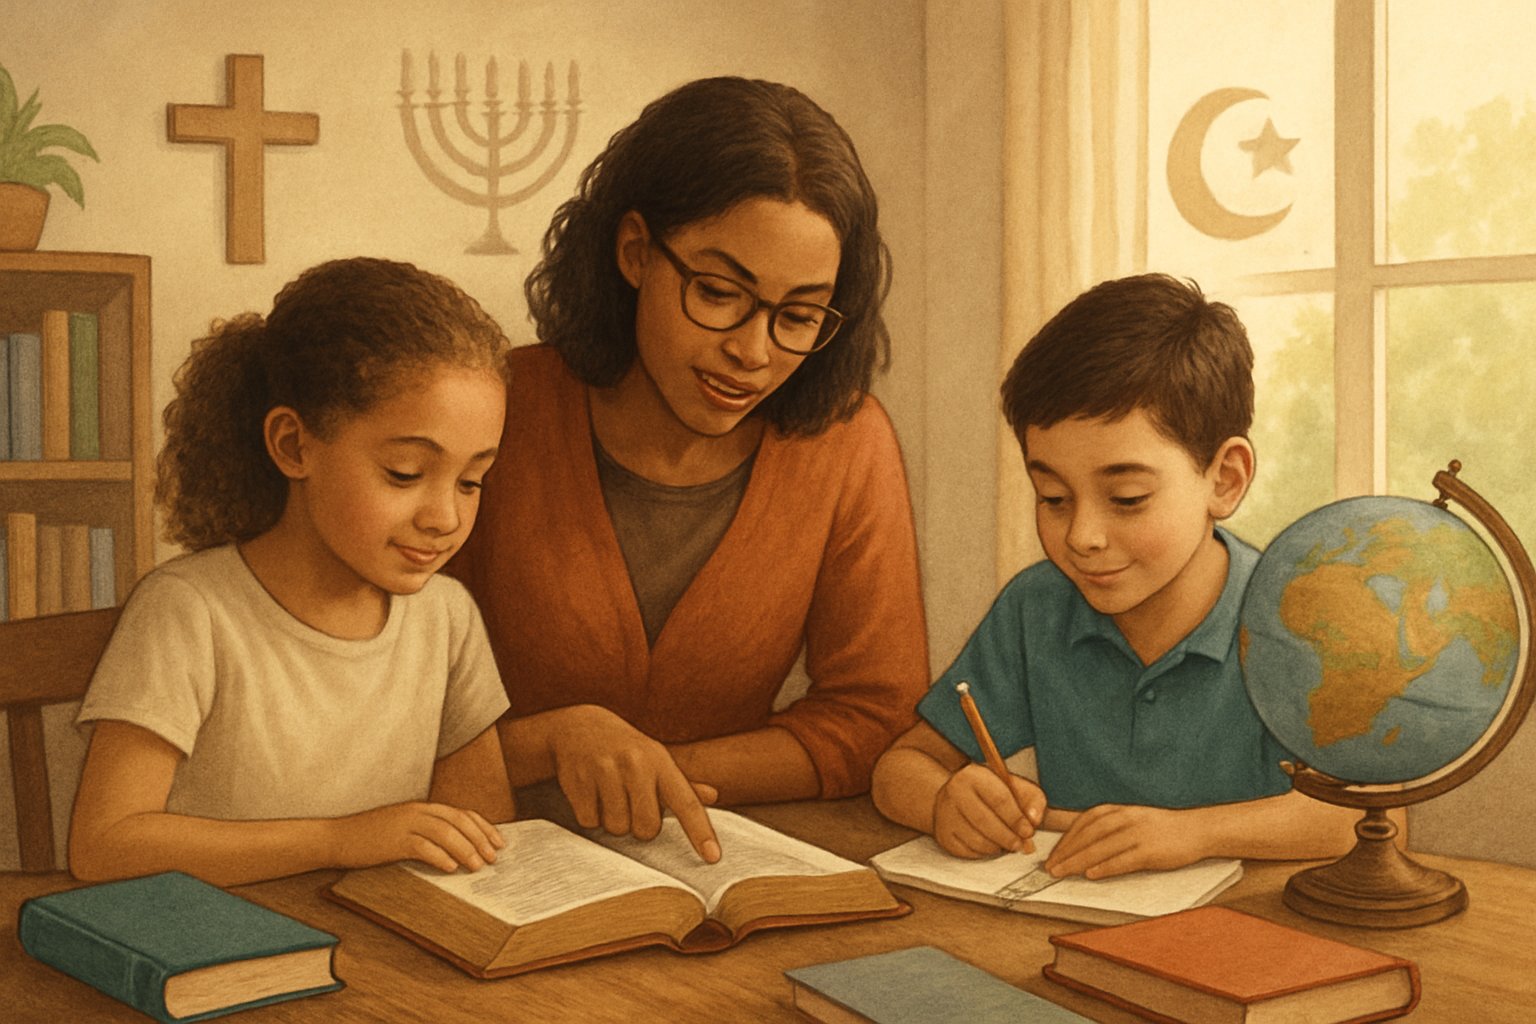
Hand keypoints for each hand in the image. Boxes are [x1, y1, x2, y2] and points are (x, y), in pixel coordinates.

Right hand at [330, 802, 504, 872]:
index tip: (498, 842)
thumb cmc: (372, 838)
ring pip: (444, 832)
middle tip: (492, 857)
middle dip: (480, 839)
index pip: (462, 813)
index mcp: (423, 808)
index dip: (483, 827)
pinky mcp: (392, 840)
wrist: (337, 838)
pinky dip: (439, 856)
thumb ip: (428, 834)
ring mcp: (405, 824)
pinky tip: (450, 867)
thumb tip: (458, 851)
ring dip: (465, 849)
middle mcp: (417, 812)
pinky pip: (422, 846)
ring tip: (477, 865)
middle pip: (458, 820)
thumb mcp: (404, 830)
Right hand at [548, 705, 721, 862]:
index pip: (686, 802)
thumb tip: (713, 796)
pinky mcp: (578, 781)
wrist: (579, 727)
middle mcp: (635, 764)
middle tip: (632, 804)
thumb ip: (683, 784)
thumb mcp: (656, 759)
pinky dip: (590, 816)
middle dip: (640, 826)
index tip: (713, 857)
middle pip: (647, 828)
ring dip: (614, 821)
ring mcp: (604, 771)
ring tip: (610, 796)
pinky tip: (591, 793)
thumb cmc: (627, 749)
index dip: (700, 832)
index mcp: (660, 761)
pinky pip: (590, 822)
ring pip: (617, 829)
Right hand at [932, 764, 1045, 857]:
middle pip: (985, 822)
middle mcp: (955, 792)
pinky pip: (969, 852)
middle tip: (1021, 845)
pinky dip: (985, 852)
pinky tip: (991, 844)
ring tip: (1007, 842)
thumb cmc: (991, 792)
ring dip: (998, 847)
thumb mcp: (1014, 787)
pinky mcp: (943, 835)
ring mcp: (946, 814)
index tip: (1029, 831)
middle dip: (1009, 837)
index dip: (1016, 819)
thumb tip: (1034, 819)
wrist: (956, 798)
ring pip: (977, 841)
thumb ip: (1032, 800)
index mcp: (974, 775)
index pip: (999, 799)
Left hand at [1045, 804, 1206, 878]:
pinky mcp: (1151, 851)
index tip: (1052, 853)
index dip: (1065, 838)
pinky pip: (1123, 860)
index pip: (1084, 822)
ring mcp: (1138, 834)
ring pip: (1101, 848)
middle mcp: (1126, 819)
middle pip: (1088, 835)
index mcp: (1119, 809)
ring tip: (1062, 872)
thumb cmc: (1163, 828)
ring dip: (1078, 861)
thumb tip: (1082, 842)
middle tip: (1050, 867)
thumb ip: (1110, 826)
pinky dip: (1105, 867)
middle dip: (1066, 852)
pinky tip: (1091, 874)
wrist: (1198, 829)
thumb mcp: (1133, 818)